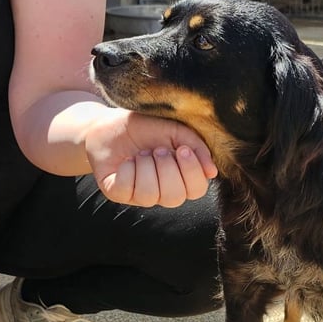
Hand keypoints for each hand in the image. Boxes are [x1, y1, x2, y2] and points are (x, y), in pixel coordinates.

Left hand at [84, 109, 217, 206]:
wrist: (111, 123)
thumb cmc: (146, 128)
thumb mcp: (176, 130)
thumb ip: (197, 147)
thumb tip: (212, 172)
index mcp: (180, 179)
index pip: (197, 190)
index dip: (192, 172)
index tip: (183, 149)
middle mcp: (162, 192)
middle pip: (174, 197)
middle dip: (166, 169)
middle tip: (158, 150)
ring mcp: (139, 195)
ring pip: (150, 195)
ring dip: (146, 167)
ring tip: (141, 154)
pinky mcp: (118, 193)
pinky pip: (126, 189)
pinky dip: (128, 169)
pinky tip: (127, 160)